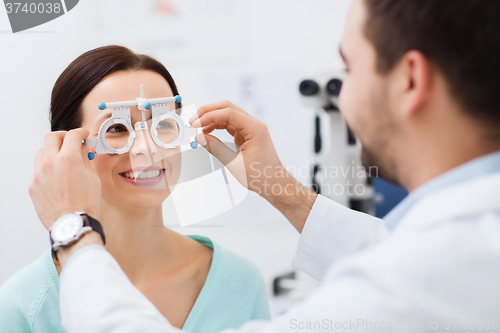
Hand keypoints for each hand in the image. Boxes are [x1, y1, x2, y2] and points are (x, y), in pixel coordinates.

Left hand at [29, 129, 101, 230]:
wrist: (73, 224)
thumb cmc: (86, 205)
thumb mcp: (93, 178)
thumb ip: (86, 160)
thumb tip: (82, 151)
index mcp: (69, 159)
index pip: (73, 135)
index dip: (80, 133)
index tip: (83, 136)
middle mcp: (51, 163)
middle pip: (52, 137)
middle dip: (63, 137)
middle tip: (71, 141)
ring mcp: (39, 174)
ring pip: (42, 152)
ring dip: (53, 151)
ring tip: (63, 159)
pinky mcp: (33, 186)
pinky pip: (38, 170)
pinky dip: (48, 168)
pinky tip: (57, 176)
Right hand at [189, 101, 316, 231]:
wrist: (274, 184)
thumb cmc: (261, 176)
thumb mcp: (235, 164)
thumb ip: (216, 149)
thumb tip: (199, 138)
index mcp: (255, 129)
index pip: (229, 113)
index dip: (209, 116)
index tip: (195, 124)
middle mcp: (254, 125)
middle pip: (228, 108)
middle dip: (209, 112)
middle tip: (193, 121)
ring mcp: (251, 129)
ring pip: (228, 115)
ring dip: (212, 118)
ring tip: (198, 128)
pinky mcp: (247, 135)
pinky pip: (230, 124)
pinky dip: (217, 126)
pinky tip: (207, 132)